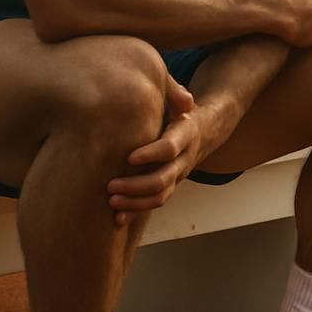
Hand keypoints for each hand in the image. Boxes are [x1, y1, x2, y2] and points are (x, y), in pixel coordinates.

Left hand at [108, 76, 199, 226]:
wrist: (201, 130)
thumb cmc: (177, 109)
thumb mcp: (178, 96)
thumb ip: (175, 91)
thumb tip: (186, 100)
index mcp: (185, 133)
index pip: (170, 148)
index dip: (152, 154)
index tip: (129, 157)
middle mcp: (184, 158)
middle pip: (164, 178)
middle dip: (137, 185)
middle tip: (110, 185)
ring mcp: (178, 175)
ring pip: (161, 195)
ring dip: (136, 203)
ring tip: (112, 201)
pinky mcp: (170, 186)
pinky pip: (156, 204)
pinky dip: (137, 212)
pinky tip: (118, 219)